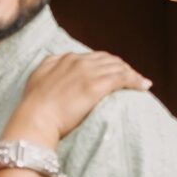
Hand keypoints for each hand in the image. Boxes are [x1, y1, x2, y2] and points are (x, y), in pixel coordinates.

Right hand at [12, 49, 149, 144]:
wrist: (34, 120)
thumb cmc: (32, 108)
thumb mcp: (36, 79)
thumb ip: (48, 68)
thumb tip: (55, 62)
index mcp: (63, 59)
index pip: (91, 57)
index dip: (105, 64)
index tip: (111, 73)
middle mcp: (77, 61)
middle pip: (107, 59)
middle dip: (121, 67)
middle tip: (131, 77)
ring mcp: (87, 72)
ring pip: (118, 67)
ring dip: (131, 73)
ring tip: (140, 82)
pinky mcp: (96, 85)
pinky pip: (123, 78)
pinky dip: (135, 80)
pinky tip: (144, 86)